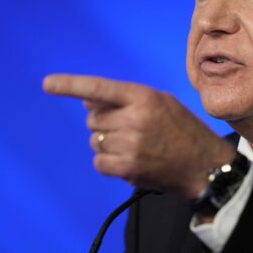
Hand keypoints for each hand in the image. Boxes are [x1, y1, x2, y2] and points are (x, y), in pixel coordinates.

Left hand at [42, 74, 235, 199]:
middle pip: (93, 118)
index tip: (48, 84)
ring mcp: (130, 145)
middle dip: (105, 123)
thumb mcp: (162, 103)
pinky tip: (131, 160)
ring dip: (108, 144)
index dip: (71, 85)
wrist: (204, 165)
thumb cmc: (183, 131)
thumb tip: (87, 102)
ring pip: (95, 141)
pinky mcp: (127, 168)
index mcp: (144, 97)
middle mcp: (135, 119)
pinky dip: (109, 162)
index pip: (99, 88)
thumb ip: (126, 99)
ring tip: (136, 146)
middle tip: (129, 129)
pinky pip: (99, 162)